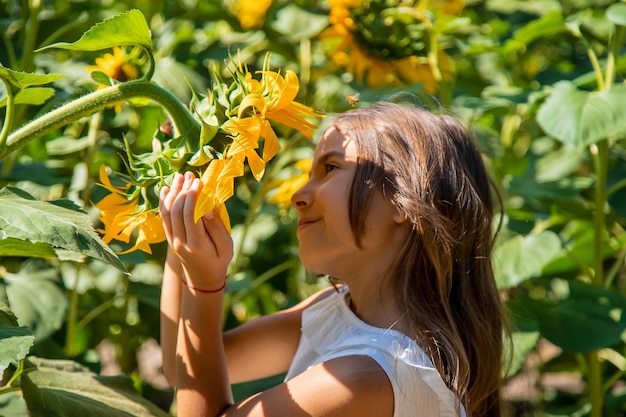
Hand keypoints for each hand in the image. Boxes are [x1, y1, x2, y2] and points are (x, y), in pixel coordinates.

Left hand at [159, 172, 232, 288]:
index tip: (199, 181)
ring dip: (173, 192)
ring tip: (180, 176)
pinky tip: (168, 188)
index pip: (190, 216)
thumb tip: (206, 208)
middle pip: (176, 211)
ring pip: (167, 212)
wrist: (202, 278)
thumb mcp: (227, 246)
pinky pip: (163, 217)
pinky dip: (164, 201)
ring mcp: (172, 240)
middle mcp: (180, 242)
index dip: (193, 196)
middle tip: (190, 175)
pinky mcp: (169, 238)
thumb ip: (217, 228)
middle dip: (183, 190)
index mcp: (197, 245)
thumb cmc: (219, 260)